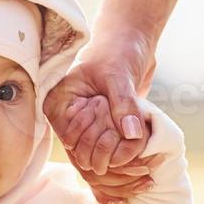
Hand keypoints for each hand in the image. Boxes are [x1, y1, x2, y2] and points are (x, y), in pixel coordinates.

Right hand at [45, 24, 157, 202]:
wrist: (129, 42)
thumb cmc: (118, 50)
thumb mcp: (119, 75)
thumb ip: (124, 104)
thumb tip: (131, 135)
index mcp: (58, 103)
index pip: (72, 139)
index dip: (97, 145)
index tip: (124, 142)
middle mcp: (67, 117)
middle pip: (82, 154)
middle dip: (110, 156)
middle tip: (138, 156)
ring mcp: (84, 125)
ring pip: (96, 157)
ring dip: (120, 161)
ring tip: (143, 160)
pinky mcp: (102, 129)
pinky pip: (109, 152)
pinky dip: (126, 156)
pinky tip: (144, 157)